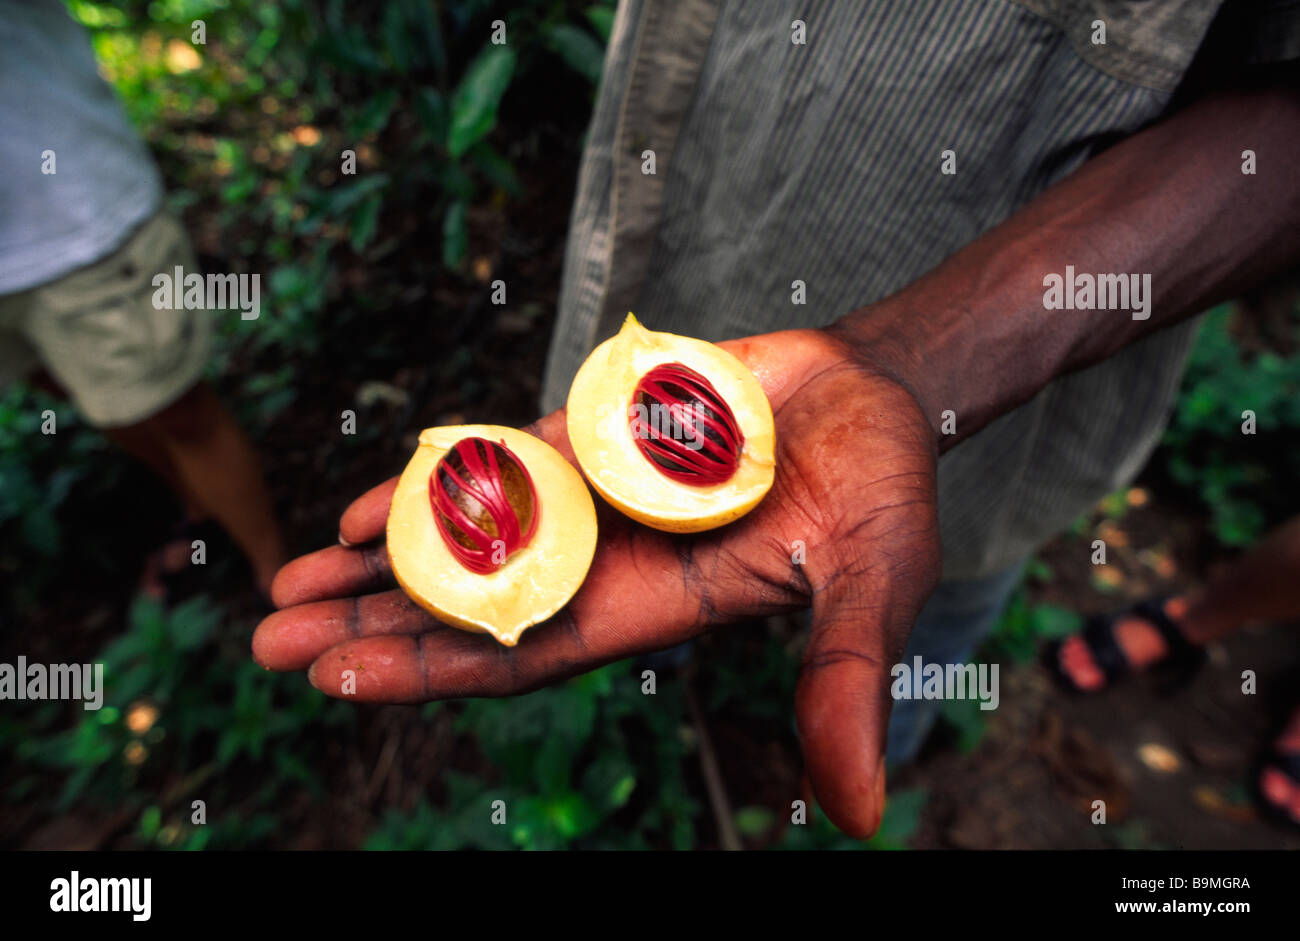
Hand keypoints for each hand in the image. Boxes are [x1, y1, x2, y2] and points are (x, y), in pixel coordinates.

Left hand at [253, 327, 939, 835]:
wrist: (874, 390)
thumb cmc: (883, 489)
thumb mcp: (872, 587)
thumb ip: (846, 686)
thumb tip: (858, 823)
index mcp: (654, 609)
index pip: (525, 654)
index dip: (433, 669)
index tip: (340, 679)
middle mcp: (607, 562)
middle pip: (470, 606)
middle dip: (374, 627)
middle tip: (273, 638)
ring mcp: (591, 498)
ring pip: (468, 536)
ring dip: (379, 563)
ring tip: (290, 579)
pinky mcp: (592, 434)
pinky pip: (497, 462)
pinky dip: (431, 481)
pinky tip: (363, 505)